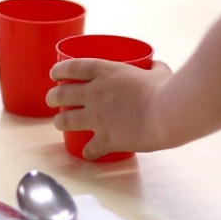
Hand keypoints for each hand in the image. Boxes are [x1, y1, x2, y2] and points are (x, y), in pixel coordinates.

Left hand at [47, 59, 173, 159]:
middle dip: (53, 97)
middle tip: (52, 99)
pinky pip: (89, 149)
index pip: (72, 67)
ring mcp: (97, 117)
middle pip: (61, 94)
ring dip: (60, 122)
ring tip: (60, 123)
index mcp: (106, 72)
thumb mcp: (159, 73)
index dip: (59, 71)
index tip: (54, 74)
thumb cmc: (166, 90)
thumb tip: (157, 65)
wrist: (168, 113)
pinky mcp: (105, 138)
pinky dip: (87, 152)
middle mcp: (95, 93)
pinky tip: (88, 154)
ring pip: (65, 120)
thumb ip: (155, 69)